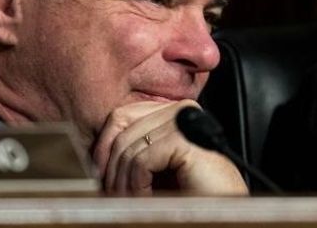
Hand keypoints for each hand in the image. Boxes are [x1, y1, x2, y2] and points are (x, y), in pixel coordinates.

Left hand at [92, 100, 247, 195]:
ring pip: (128, 148)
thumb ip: (133, 150)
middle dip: (111, 166)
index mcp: (172, 110)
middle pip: (121, 129)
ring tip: (133, 199)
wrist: (223, 207)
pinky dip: (138, 185)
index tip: (101, 174)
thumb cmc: (194, 191)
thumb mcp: (155, 165)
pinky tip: (148, 196)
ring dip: (124, 182)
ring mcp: (184, 120)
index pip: (121, 115)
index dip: (104, 145)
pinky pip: (141, 160)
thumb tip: (93, 155)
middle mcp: (180, 108)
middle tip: (113, 193)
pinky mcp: (184, 139)